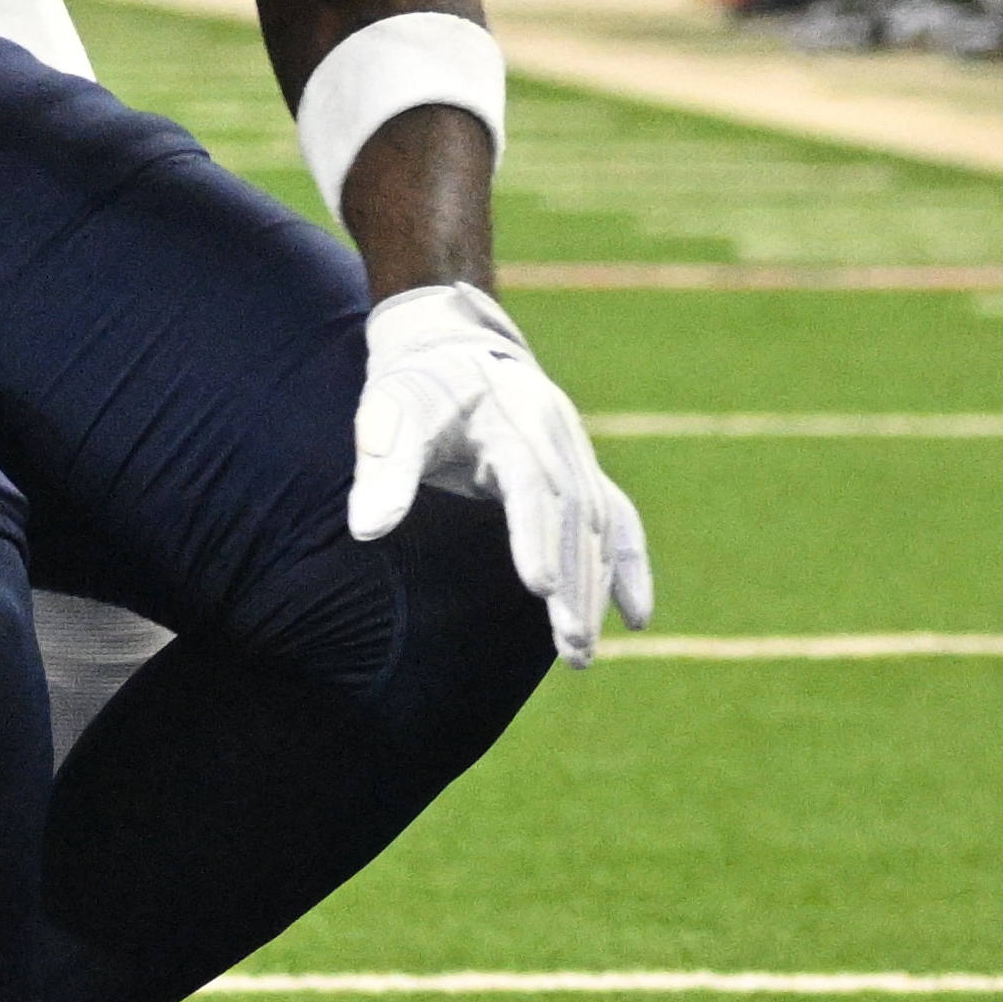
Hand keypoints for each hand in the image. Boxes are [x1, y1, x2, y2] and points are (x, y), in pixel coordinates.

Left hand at [345, 282, 649, 660]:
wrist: (448, 347)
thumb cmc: (414, 388)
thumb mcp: (388, 415)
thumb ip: (382, 470)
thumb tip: (367, 530)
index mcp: (510, 416)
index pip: (531, 483)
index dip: (536, 535)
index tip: (540, 588)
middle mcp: (555, 433)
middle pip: (575, 513)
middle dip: (576, 582)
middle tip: (569, 647)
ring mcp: (574, 451)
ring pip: (598, 525)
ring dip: (596, 588)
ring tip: (578, 654)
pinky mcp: (580, 470)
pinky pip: (617, 518)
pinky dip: (628, 565)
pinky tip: (635, 617)